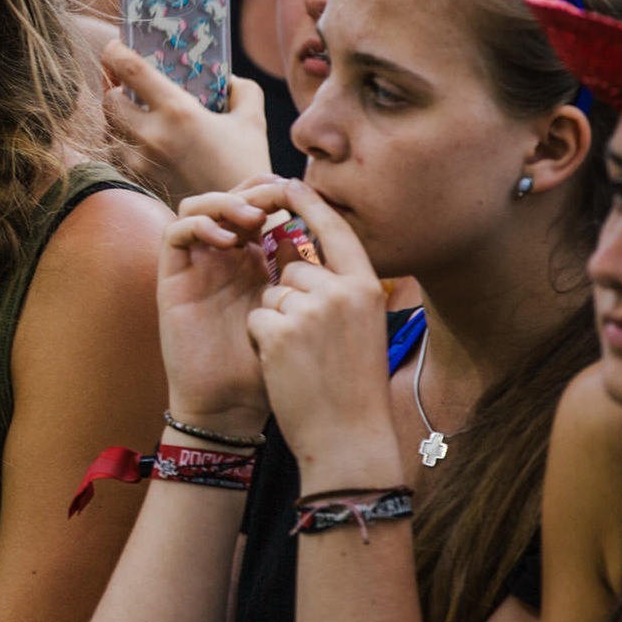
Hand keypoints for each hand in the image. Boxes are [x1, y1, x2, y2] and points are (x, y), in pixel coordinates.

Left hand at [102, 40, 270, 200]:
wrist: (235, 219)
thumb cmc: (246, 166)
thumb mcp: (253, 119)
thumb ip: (241, 90)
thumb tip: (226, 78)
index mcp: (178, 111)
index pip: (130, 69)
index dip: (115, 52)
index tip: (115, 45)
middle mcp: (151, 135)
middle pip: (109, 99)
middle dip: (114, 87)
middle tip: (129, 84)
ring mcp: (139, 161)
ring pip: (109, 127)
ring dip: (118, 116)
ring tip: (138, 112)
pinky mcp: (137, 180)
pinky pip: (117, 152)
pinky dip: (124, 141)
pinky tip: (144, 140)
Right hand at [156, 177, 286, 434]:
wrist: (232, 406)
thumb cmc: (269, 366)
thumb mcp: (297, 315)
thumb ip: (303, 276)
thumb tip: (316, 234)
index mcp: (253, 260)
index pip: (258, 205)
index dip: (276, 191)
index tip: (301, 193)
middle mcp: (221, 258)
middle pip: (228, 197)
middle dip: (252, 190)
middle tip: (276, 197)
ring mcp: (196, 266)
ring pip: (197, 206)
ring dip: (224, 201)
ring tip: (251, 218)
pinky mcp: (172, 279)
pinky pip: (174, 233)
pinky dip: (199, 225)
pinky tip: (228, 241)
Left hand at [244, 180, 394, 476]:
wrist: (349, 438)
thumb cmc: (353, 386)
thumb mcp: (359, 327)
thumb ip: (338, 289)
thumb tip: (301, 259)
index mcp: (366, 286)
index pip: (334, 228)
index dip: (308, 203)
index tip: (287, 182)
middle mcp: (341, 291)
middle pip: (292, 269)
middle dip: (288, 299)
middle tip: (312, 345)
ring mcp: (310, 310)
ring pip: (271, 295)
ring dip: (275, 323)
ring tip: (302, 360)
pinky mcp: (280, 331)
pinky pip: (256, 319)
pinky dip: (262, 343)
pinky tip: (285, 369)